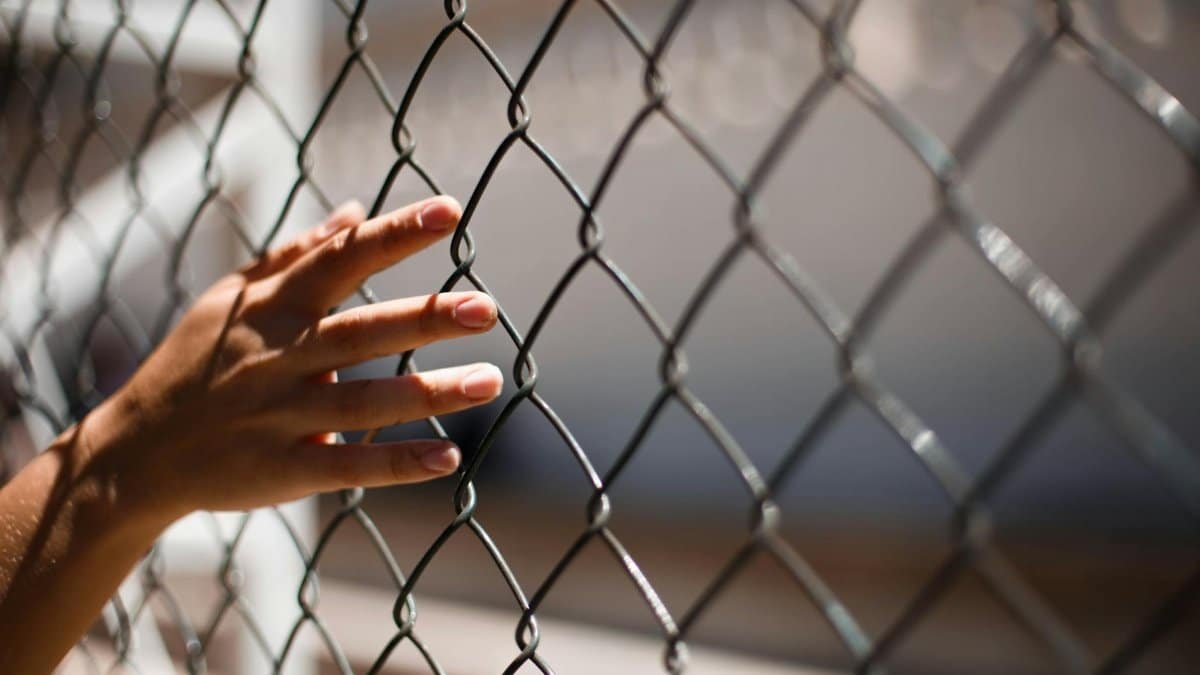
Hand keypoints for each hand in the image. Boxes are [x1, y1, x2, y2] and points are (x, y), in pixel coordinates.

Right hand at [81, 195, 501, 522]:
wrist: (134, 453)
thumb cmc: (193, 364)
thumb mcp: (229, 298)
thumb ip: (292, 254)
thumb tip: (354, 210)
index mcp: (272, 307)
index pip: (341, 260)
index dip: (394, 233)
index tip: (449, 210)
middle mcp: (281, 357)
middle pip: (362, 332)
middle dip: (425, 316)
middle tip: (487, 308)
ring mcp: (282, 416)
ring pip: (365, 401)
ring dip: (429, 391)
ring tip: (489, 379)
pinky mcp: (284, 469)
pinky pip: (350, 467)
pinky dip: (400, 464)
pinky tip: (449, 457)